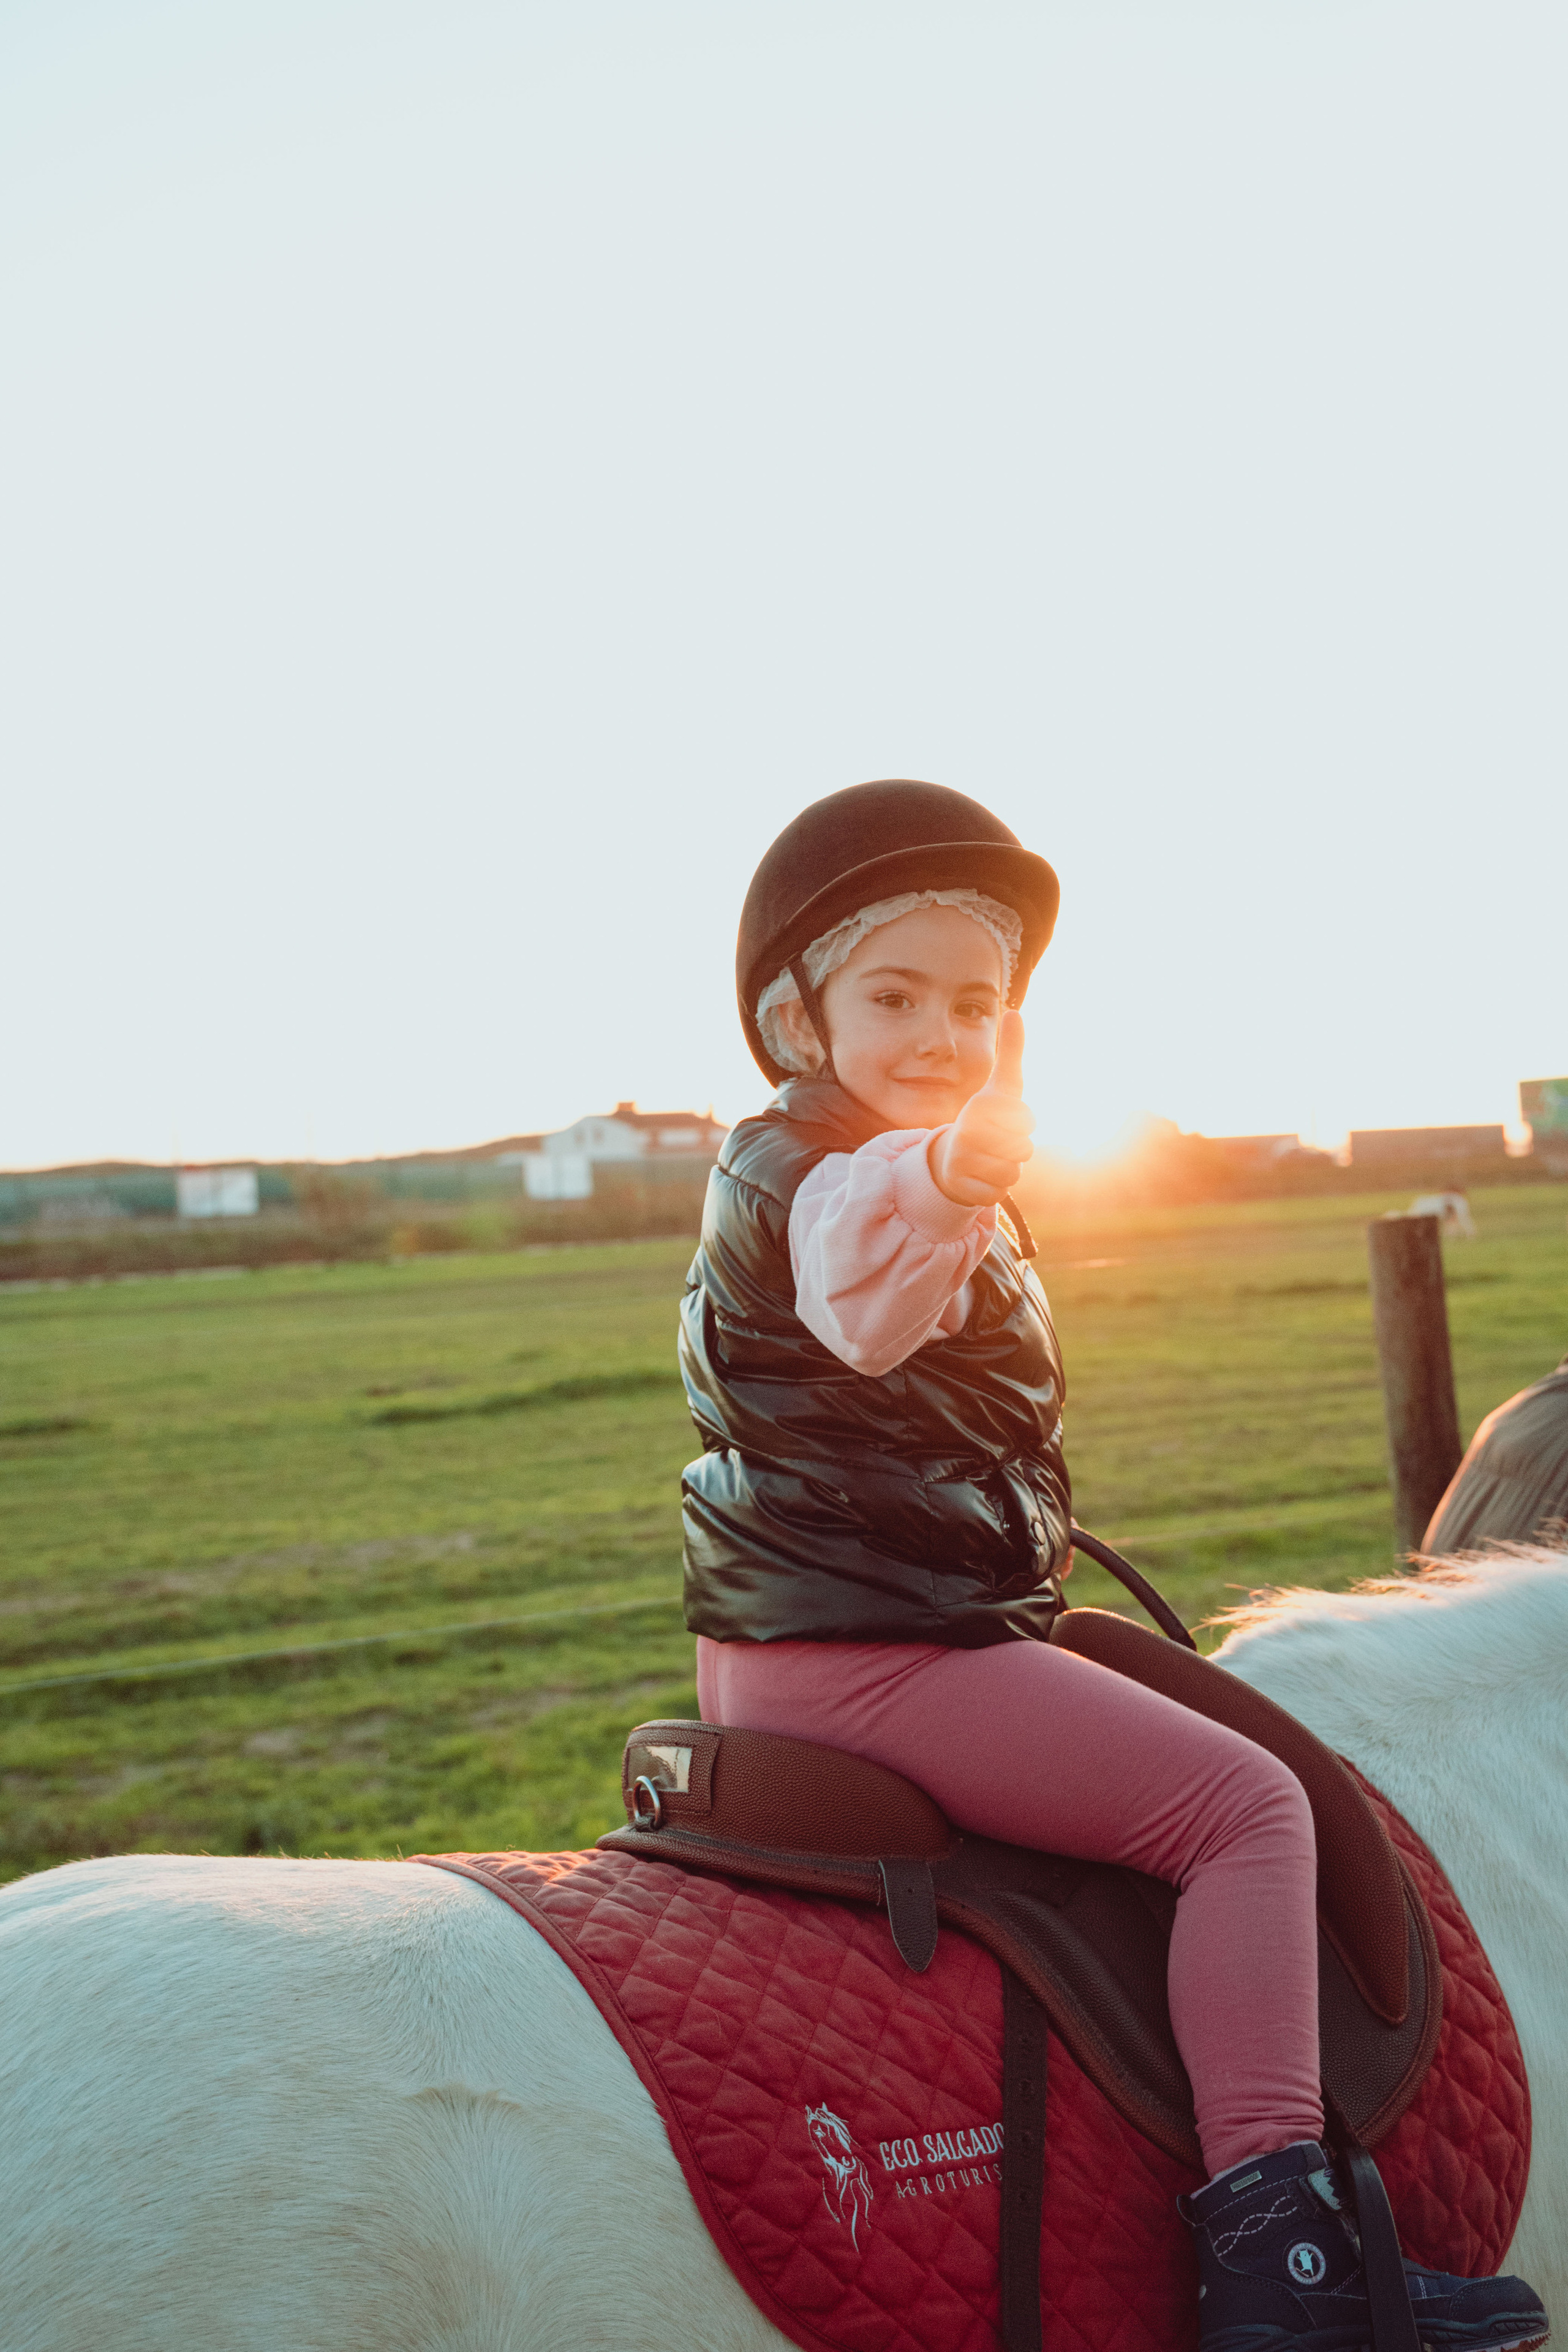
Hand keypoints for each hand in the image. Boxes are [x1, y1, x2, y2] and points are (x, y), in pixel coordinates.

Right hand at [929, 1010, 1034, 1205]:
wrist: (949, 1160)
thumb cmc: (985, 1121)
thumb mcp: (1001, 1087)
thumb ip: (1011, 1052)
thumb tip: (1014, 1012)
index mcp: (981, 1105)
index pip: (1028, 1120)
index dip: (1024, 1123)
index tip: (1006, 1120)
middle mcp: (969, 1131)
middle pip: (1025, 1149)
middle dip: (1016, 1149)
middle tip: (995, 1143)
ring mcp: (965, 1162)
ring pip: (1013, 1173)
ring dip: (1006, 1169)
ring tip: (987, 1160)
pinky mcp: (965, 1189)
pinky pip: (998, 1193)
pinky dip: (993, 1188)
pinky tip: (978, 1178)